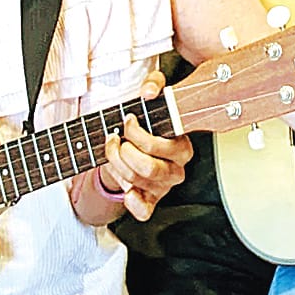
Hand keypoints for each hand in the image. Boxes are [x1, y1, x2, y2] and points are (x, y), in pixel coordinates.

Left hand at [98, 71, 193, 220]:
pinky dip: (135, 204)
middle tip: (114, 138)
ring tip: (112, 149)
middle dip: (122, 151)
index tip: (126, 120)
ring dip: (116, 163)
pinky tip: (127, 192)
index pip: (159, 146)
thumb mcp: (151, 98)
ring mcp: (164, 186)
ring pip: (137, 181)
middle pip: (148, 168)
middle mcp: (176, 169)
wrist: (137, 144)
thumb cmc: (147, 124)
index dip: (136, 133)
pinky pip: (145, 210)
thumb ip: (154, 84)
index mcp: (182, 147)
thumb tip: (148, 92)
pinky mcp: (151, 199)